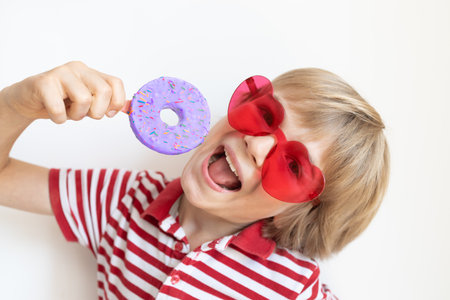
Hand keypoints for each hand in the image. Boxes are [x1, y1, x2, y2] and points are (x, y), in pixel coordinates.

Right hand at [1, 61, 125, 123]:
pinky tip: (54, 113)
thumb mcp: (88, 103)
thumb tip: (131, 108)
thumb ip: (108, 103)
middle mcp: (78, 68)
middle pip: (103, 91)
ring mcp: (61, 73)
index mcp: (92, 73)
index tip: (108, 114)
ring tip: (67, 112)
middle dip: (96, 112)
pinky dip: (59, 118)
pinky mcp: (43, 82)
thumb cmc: (61, 101)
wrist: (28, 100)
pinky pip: (59, 108)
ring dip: (76, 115)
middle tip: (84, 114)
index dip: (116, 102)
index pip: (116, 83)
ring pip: (83, 99)